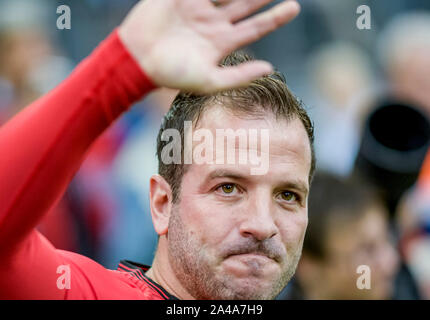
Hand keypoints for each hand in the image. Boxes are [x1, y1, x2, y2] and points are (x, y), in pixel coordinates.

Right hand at [119, 0, 299, 92]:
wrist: (137, 60)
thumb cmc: (171, 74)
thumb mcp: (209, 81)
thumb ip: (239, 77)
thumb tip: (270, 69)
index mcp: (221, 43)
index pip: (255, 27)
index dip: (275, 17)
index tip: (295, 6)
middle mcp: (214, 23)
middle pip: (246, 3)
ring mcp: (199, 8)